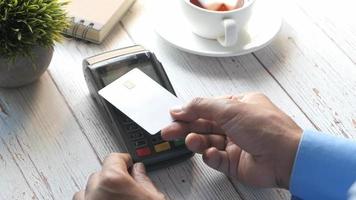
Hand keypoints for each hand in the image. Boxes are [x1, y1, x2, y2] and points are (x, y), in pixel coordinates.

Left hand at [73, 153, 164, 199]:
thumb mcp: (153, 198)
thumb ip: (144, 181)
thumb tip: (139, 172)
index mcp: (113, 180)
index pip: (114, 158)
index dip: (124, 160)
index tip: (129, 163)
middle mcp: (94, 192)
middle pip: (100, 174)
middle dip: (113, 177)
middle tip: (127, 186)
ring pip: (87, 190)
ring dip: (99, 191)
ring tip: (115, 198)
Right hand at [161, 93, 301, 188]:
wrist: (286, 158)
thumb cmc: (268, 128)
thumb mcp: (230, 108)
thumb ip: (202, 106)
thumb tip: (181, 107)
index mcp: (238, 106)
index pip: (207, 107)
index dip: (190, 111)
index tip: (174, 114)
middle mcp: (237, 124)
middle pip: (204, 125)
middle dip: (185, 127)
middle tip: (169, 131)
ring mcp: (235, 144)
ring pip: (207, 142)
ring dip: (197, 141)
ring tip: (191, 141)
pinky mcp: (235, 162)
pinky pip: (215, 159)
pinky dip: (211, 156)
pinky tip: (211, 153)